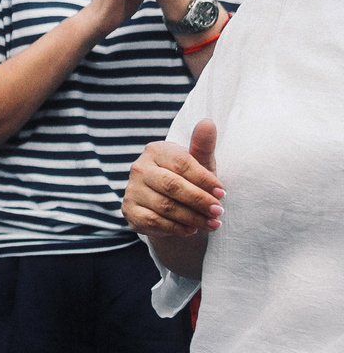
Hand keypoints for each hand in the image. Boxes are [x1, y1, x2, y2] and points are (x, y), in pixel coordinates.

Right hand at [125, 121, 221, 240]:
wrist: (170, 207)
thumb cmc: (189, 180)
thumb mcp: (200, 164)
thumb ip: (203, 146)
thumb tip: (208, 122)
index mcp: (155, 151)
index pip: (182, 164)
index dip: (204, 179)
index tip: (222, 193)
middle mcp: (139, 168)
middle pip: (172, 186)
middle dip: (199, 200)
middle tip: (219, 211)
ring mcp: (131, 190)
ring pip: (164, 206)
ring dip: (192, 217)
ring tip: (212, 223)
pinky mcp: (129, 211)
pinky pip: (154, 221)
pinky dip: (176, 228)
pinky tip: (192, 230)